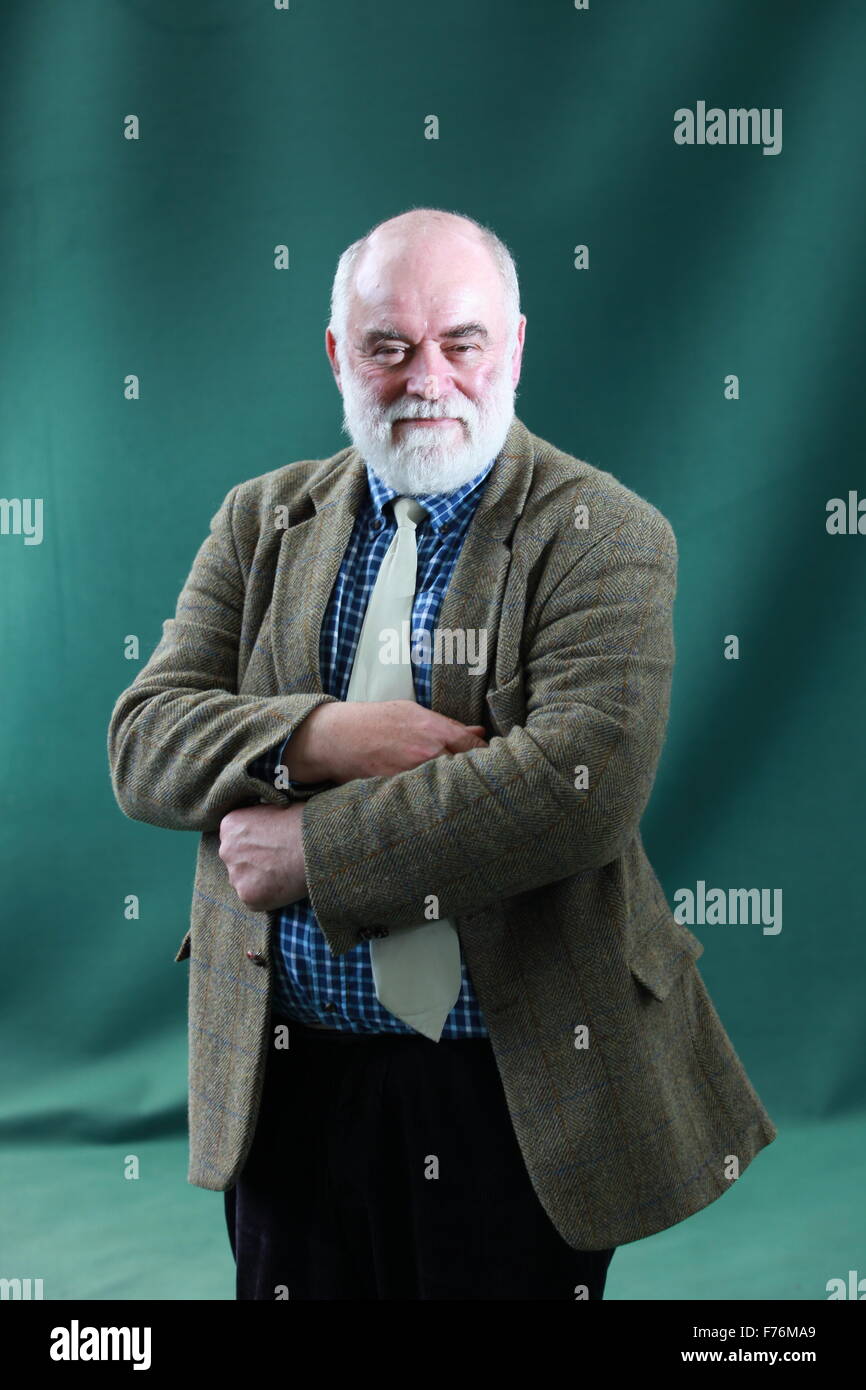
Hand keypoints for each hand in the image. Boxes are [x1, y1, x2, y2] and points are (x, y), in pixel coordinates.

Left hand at [218, 803, 307, 910]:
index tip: (269, 846)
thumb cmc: (303, 822)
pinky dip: (269, 896)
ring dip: (259, 881)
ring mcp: (236, 875)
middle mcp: (226, 850)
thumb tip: (261, 828)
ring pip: (245, 882)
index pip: (234, 839)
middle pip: (236, 862)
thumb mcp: (274, 808)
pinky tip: (285, 886)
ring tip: (284, 874)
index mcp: (230, 826)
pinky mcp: (248, 897)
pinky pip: (256, 900)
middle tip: (277, 862)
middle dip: (253, 863)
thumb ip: (259, 820)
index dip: (253, 844)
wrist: (318, 844)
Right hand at [292, 699, 488, 783]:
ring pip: (450, 787)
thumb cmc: (376, 720)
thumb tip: (478, 730)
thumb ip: (448, 724)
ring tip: (468, 793)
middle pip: (469, 770)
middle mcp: (428, 753)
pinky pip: (427, 798)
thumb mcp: (412, 712)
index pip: (476, 747)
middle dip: (480, 775)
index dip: (489, 756)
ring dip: (459, 790)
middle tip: (488, 781)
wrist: (338, 737)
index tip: (495, 762)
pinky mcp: (400, 790)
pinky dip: (436, 800)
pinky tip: (441, 802)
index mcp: (435, 730)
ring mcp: (415, 774)